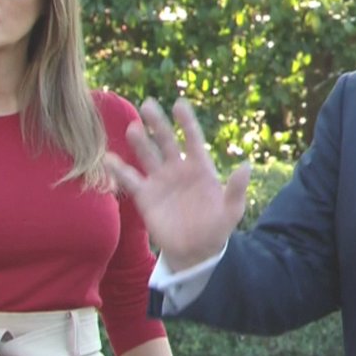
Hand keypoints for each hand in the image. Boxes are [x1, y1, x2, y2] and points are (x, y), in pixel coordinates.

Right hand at [104, 98, 250, 270]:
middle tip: (148, 105)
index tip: (179, 104)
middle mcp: (178, 168)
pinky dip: (119, 170)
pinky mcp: (145, 196)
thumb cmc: (216, 227)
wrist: (195, 251)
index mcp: (200, 167)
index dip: (186, 122)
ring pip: (147, 155)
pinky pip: (130, 180)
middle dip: (157, 124)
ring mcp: (160, 181)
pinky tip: (108, 159)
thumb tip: (246, 166)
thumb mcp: (231, 210)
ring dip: (139, 142)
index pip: (193, 138)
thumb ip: (236, 188)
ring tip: (133, 128)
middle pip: (166, 141)